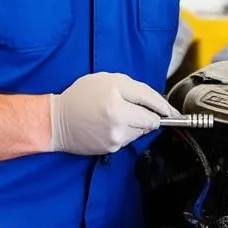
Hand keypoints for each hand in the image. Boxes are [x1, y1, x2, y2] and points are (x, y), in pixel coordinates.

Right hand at [50, 72, 177, 154]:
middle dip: (151, 116)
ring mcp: (116, 134)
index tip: (170, 110)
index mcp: (115, 94)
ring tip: (120, 117)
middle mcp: (118, 115)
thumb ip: (133, 88)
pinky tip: (112, 126)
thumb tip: (156, 104)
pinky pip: (130, 139)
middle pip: (151, 119)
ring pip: (142, 131)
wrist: (57, 121)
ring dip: (138, 125)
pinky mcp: (112, 147)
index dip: (163, 105)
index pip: (149, 99)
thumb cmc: (80, 96)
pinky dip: (127, 132)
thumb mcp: (106, 80)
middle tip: (145, 112)